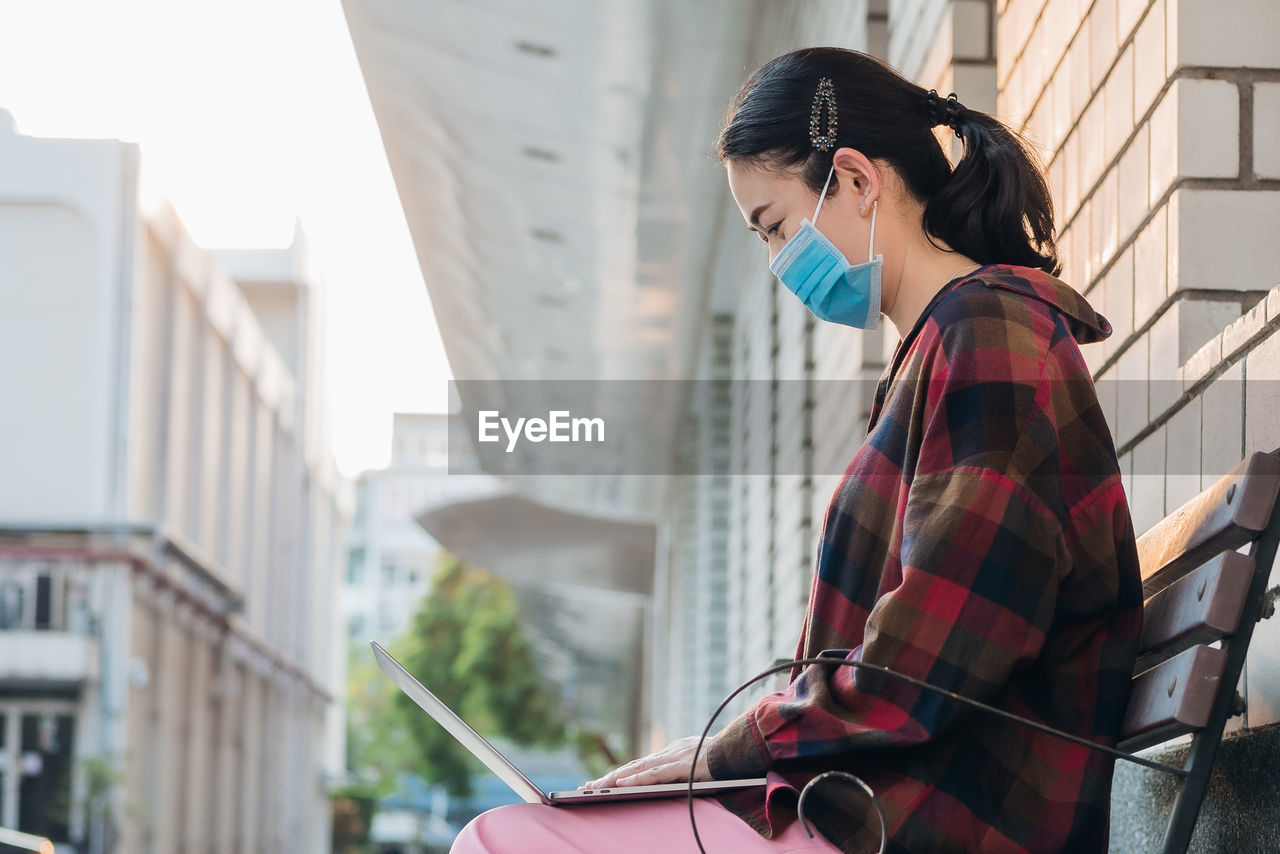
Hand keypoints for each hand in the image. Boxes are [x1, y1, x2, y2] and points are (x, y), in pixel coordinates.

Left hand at [580, 735, 712, 788]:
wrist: (741, 749)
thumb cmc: (725, 759)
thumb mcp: (701, 763)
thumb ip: (687, 768)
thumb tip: (677, 779)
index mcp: (673, 752)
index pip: (642, 763)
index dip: (623, 773)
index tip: (605, 781)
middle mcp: (669, 752)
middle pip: (634, 765)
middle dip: (611, 776)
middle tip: (588, 785)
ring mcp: (674, 757)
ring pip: (639, 769)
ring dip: (616, 778)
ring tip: (597, 786)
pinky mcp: (681, 766)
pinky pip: (655, 774)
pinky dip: (636, 779)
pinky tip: (621, 784)